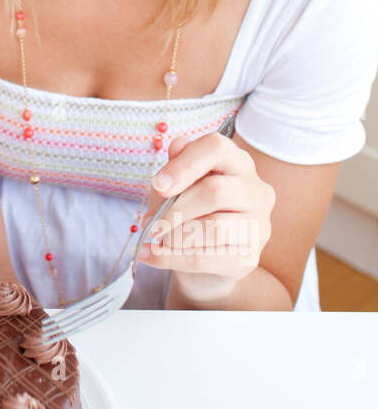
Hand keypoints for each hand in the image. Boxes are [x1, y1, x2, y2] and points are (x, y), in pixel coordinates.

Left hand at [136, 130, 275, 299]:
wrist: (204, 261)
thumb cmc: (190, 213)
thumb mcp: (177, 185)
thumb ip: (177, 165)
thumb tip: (177, 146)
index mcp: (237, 163)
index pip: (216, 148)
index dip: (184, 165)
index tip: (158, 185)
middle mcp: (256, 191)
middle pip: (215, 191)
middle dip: (175, 209)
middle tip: (152, 222)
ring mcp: (258, 226)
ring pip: (214, 227)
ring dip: (174, 235)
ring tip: (156, 238)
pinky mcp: (249, 258)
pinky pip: (205, 257)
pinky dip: (171, 257)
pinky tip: (150, 254)